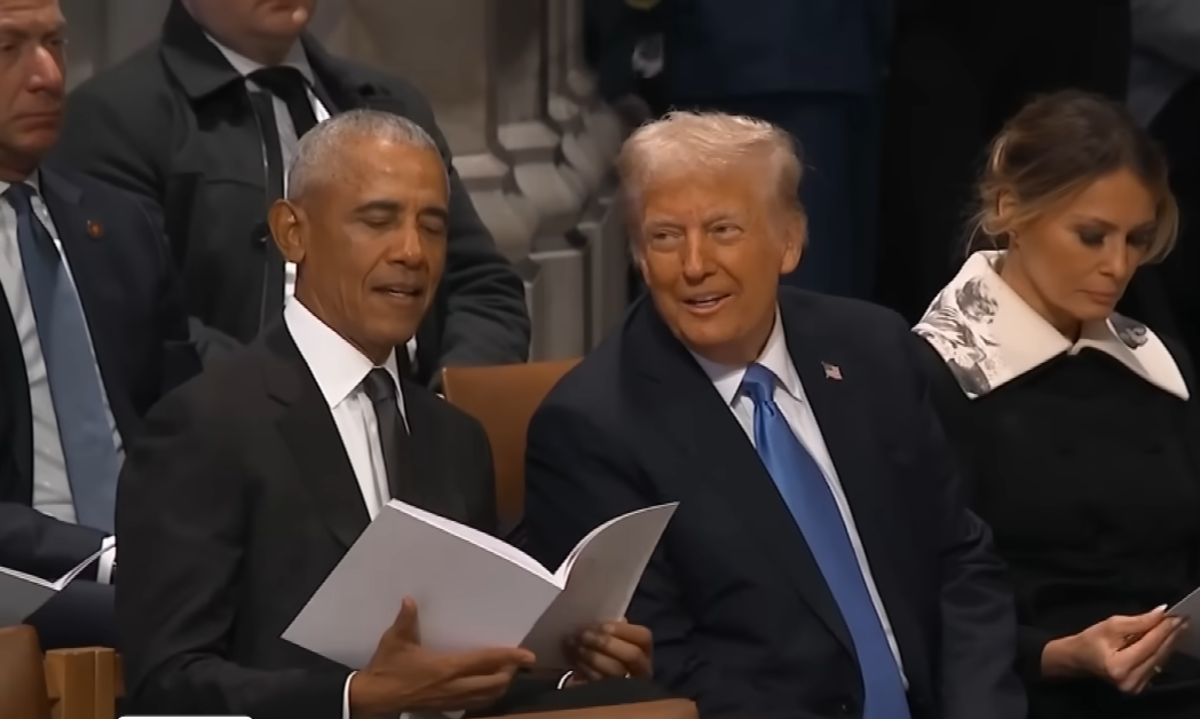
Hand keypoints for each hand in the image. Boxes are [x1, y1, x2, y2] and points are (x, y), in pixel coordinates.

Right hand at [349, 597, 534, 717]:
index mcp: (446, 667)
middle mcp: (454, 686)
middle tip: (518, 662)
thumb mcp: (395, 641)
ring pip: (486, 698)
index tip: (527, 655)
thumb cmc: (386, 669)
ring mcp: (450, 700)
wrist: (373, 699)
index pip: (485, 662)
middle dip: (510, 674)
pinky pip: (474, 705)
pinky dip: (486, 697)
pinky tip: (486, 689)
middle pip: (494, 684)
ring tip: (507, 674)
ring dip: (500, 687)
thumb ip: (406, 620)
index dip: (509, 658)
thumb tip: (410, 600)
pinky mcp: (445, 708)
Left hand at [564, 618, 652, 683]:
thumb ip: (613, 629)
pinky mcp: (609, 694)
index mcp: (645, 651)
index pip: (643, 637)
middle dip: (604, 642)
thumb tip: (603, 622)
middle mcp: (641, 669)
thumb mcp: (615, 639)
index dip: (623, 629)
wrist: (601, 682)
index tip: (602, 626)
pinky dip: (584, 669)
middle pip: (631, 655)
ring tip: (574, 645)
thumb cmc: (608, 652)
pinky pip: (599, 682)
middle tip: (582, 635)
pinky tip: (574, 660)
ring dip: (591, 655)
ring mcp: (627, 684)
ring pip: (613, 670)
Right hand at [1042, 606, 1186, 693]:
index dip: (1163, 629)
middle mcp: (1130, 680)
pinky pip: (1156, 665)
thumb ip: (1138, 621)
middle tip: (1182, 619)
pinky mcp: (1140, 686)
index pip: (1148, 644)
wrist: (1078, 659)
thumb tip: (1161, 613)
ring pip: (1160, 660)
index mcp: (1119, 666)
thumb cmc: (1090, 641)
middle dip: (1170, 635)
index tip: (1175, 615)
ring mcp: (1136, 686)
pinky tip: (1166, 639)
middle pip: (1158, 654)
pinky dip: (1162, 651)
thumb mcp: (1110, 626)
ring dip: (1169, 642)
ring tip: (1177, 627)